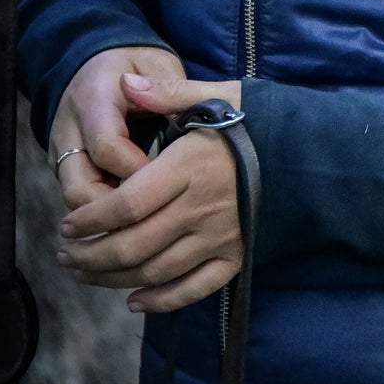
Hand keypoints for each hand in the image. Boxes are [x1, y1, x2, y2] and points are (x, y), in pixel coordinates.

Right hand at [47, 44, 189, 211]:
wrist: (97, 59)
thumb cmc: (136, 62)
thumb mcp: (159, 64)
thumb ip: (171, 95)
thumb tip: (188, 128)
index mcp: (94, 99)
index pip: (108, 149)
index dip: (139, 172)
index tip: (168, 180)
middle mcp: (68, 129)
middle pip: (79, 188)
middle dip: (116, 209)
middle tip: (155, 211)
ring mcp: (59, 149)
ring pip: (73, 199)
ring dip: (107, 212)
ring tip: (145, 214)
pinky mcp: (60, 162)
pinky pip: (76, 195)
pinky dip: (101, 207)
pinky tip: (132, 210)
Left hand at [55, 70, 244, 314]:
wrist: (316, 155)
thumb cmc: (262, 122)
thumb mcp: (220, 95)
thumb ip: (169, 93)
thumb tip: (126, 83)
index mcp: (191, 167)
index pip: (128, 203)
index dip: (93, 218)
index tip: (69, 223)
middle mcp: (202, 208)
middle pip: (134, 245)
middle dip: (92, 255)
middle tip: (67, 254)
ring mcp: (221, 237)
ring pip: (155, 270)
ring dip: (113, 278)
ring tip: (86, 272)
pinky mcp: (237, 257)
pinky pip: (193, 288)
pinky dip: (161, 300)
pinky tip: (135, 300)